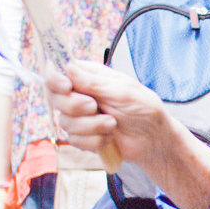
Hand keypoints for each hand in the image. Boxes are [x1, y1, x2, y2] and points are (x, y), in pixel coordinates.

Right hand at [45, 60, 168, 170]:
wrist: (155, 140)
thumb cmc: (145, 109)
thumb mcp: (124, 92)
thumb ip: (95, 82)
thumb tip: (68, 68)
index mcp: (90, 77)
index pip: (58, 72)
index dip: (55, 78)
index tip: (65, 86)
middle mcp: (81, 95)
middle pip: (55, 98)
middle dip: (74, 105)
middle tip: (94, 106)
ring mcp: (80, 117)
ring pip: (65, 121)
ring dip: (91, 125)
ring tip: (113, 124)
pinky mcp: (83, 136)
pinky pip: (75, 140)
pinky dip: (94, 140)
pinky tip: (110, 138)